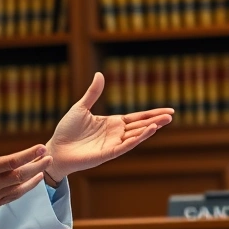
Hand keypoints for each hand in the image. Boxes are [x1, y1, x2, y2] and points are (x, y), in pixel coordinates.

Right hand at [0, 115, 51, 222]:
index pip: (11, 162)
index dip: (28, 155)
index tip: (41, 147)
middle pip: (20, 175)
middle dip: (37, 166)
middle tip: (50, 157)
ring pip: (18, 188)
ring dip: (33, 178)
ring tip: (45, 168)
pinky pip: (12, 197)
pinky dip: (23, 189)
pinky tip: (31, 182)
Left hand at [44, 72, 173, 182]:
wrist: (56, 149)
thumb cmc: (66, 130)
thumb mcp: (81, 107)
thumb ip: (93, 93)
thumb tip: (99, 74)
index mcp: (113, 123)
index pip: (138, 117)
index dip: (152, 113)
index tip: (168, 110)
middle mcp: (116, 133)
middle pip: (141, 125)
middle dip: (156, 120)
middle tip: (172, 115)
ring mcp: (113, 144)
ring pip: (136, 135)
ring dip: (150, 129)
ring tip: (163, 121)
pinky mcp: (108, 153)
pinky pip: (126, 146)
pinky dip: (137, 139)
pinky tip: (147, 131)